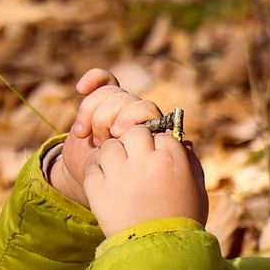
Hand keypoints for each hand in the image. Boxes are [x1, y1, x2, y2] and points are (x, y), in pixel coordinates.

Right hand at [51, 69, 162, 207]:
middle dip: (110, 118)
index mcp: (154, 134)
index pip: (148, 111)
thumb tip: (187, 145)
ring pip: (111, 93)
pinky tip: (82, 88)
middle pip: (129, 100)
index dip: (131, 120)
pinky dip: (93, 80)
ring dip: (93, 113)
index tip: (118, 136)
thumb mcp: (137, 183)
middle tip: (100, 140)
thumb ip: (160, 166)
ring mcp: (121, 110)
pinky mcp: (101, 103)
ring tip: (86, 136)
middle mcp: (140, 119)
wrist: (96, 184)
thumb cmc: (123, 190)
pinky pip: (103, 80)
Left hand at [82, 125, 208, 237]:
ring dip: (116, 156)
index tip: (159, 158)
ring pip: (111, 146)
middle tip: (138, 160)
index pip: (162, 135)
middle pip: (135, 133)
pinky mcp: (98, 189)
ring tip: (121, 172)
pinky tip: (108, 182)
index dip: (160, 146)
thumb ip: (191, 163)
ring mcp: (119, 174)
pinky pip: (93, 167)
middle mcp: (144, 161)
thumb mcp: (198, 190)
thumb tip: (183, 142)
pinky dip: (99, 172)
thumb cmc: (185, 220)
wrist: (160, 253)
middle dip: (137, 143)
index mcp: (172, 159)